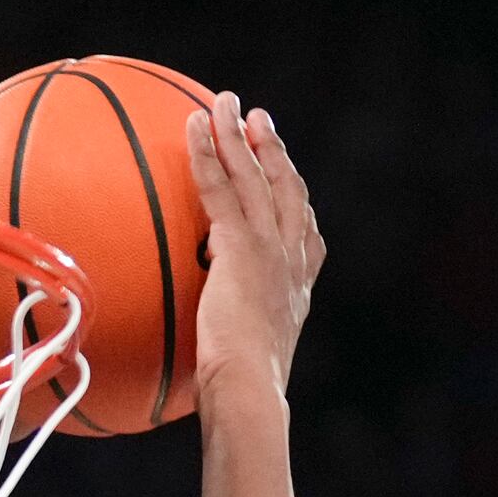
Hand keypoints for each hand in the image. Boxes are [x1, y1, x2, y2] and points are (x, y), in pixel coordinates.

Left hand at [185, 92, 324, 399]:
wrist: (248, 390)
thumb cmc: (242, 394)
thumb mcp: (244, 362)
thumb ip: (233, 341)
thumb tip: (206, 356)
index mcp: (298, 289)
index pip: (304, 235)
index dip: (296, 201)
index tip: (287, 178)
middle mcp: (292, 262)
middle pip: (288, 191)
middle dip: (274, 152)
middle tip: (259, 120)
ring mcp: (271, 249)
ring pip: (255, 177)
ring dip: (238, 135)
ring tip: (225, 103)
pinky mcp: (242, 246)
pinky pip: (219, 187)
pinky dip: (208, 151)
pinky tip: (193, 125)